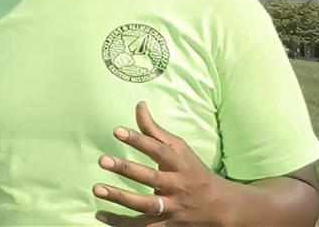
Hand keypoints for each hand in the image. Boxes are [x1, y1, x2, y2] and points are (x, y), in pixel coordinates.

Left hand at [93, 101, 232, 225]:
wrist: (222, 208)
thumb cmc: (193, 171)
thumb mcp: (179, 149)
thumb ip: (155, 130)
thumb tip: (139, 105)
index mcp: (179, 164)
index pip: (158, 150)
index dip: (138, 140)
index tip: (117, 130)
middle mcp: (176, 186)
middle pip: (151, 178)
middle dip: (126, 169)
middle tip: (102, 160)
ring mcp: (172, 208)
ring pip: (146, 206)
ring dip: (120, 198)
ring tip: (97, 188)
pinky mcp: (166, 225)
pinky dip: (120, 223)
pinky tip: (100, 214)